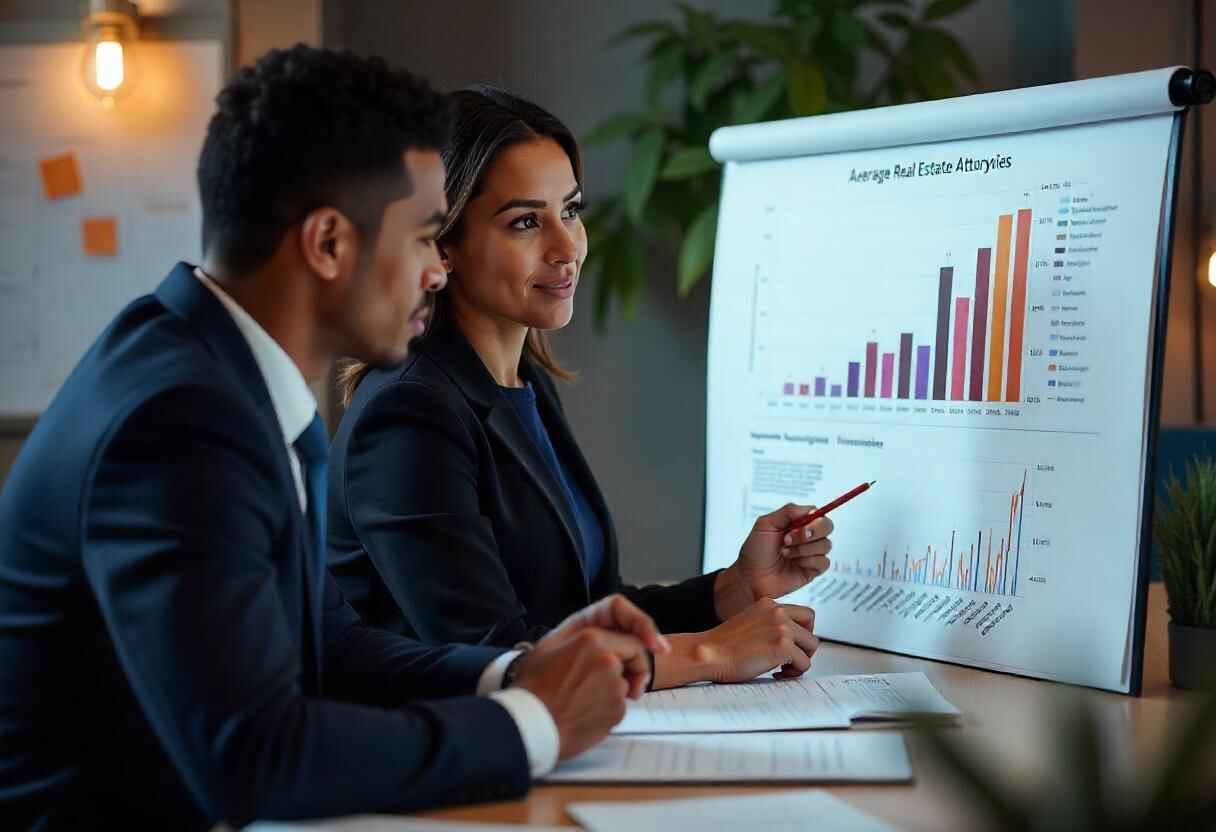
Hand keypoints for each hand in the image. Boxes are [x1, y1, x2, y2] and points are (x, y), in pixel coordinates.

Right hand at [514, 595, 669, 759]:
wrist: (530, 724)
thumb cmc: (534, 686)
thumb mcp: (551, 644)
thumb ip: (582, 632)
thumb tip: (603, 630)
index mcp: (591, 639)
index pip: (631, 638)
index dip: (635, 645)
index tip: (650, 649)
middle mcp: (607, 660)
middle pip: (637, 657)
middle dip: (633, 666)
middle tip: (616, 675)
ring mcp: (614, 688)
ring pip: (626, 682)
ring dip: (615, 687)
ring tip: (584, 695)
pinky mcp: (616, 712)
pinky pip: (620, 705)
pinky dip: (609, 707)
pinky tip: (585, 710)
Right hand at [657, 599, 819, 686]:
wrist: (708, 653)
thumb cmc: (721, 645)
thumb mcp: (748, 623)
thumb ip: (768, 624)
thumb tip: (788, 639)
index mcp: (768, 604)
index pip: (802, 614)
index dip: (801, 632)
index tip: (793, 644)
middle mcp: (777, 612)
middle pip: (811, 627)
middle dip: (804, 645)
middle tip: (793, 657)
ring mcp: (782, 628)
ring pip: (811, 645)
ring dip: (801, 660)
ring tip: (783, 668)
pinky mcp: (783, 647)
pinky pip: (804, 663)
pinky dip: (794, 673)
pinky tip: (777, 674)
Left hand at [714, 504, 833, 619]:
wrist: (750, 577)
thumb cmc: (755, 551)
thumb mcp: (766, 524)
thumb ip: (788, 511)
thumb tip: (811, 509)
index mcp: (797, 523)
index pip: (818, 514)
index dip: (813, 519)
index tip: (797, 525)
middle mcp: (806, 537)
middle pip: (827, 527)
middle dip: (810, 532)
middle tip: (788, 540)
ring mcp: (811, 553)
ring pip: (825, 545)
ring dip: (803, 549)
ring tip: (785, 553)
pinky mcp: (813, 569)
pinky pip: (824, 562)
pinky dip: (808, 561)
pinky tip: (794, 564)